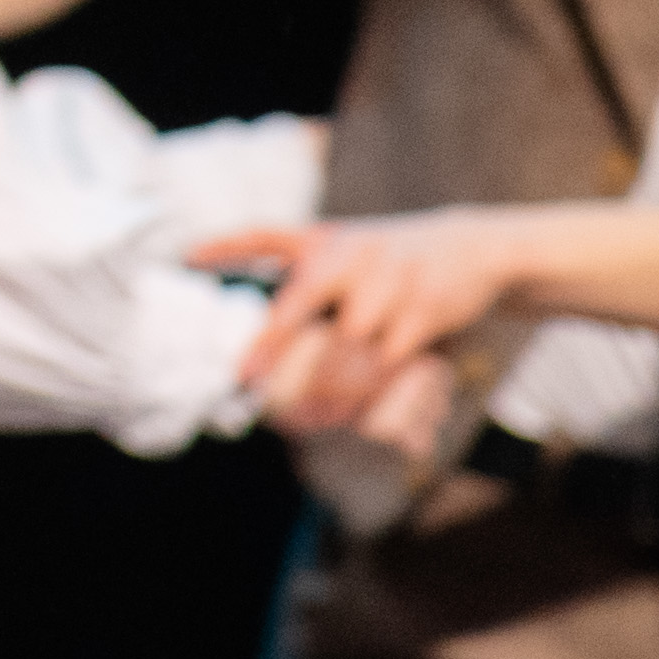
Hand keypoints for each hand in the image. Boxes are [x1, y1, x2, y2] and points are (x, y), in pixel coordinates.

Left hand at [194, 210, 541, 437]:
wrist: (472, 247)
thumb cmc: (391, 257)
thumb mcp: (344, 244)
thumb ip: (296, 265)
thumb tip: (240, 306)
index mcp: (324, 239)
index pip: (265, 235)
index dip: (225, 247)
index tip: (186, 259)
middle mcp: (349, 254)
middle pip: (297, 310)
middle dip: (273, 356)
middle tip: (255, 394)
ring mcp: (386, 282)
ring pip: (344, 352)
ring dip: (324, 394)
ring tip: (303, 423)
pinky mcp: (421, 313)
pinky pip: (385, 366)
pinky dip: (368, 396)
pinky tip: (354, 417)